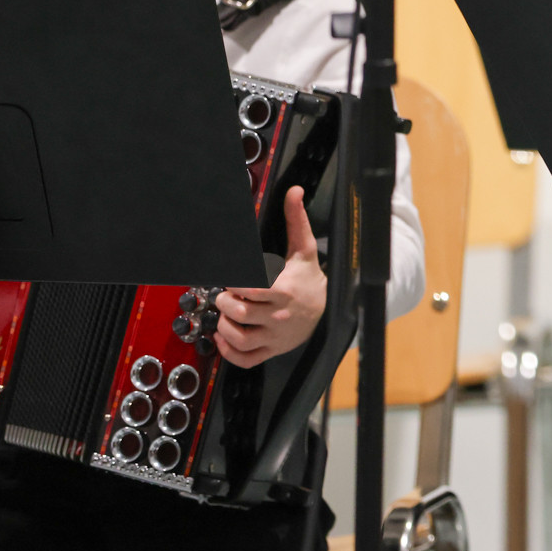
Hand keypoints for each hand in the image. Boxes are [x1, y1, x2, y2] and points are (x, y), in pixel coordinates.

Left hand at [213, 187, 325, 368]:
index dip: (235, 284)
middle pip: (240, 313)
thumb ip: (296, 220)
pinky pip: (246, 358)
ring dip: (224, 326)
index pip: (250, 290)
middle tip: (226, 294)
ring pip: (240, 337)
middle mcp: (279, 316)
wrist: (328, 308)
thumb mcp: (305, 249)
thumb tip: (294, 192)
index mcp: (285, 290)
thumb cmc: (309, 278)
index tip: (232, 278)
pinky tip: (223, 337)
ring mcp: (276, 336)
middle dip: (225, 302)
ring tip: (225, 314)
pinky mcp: (272, 350)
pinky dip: (229, 352)